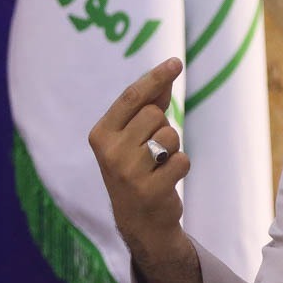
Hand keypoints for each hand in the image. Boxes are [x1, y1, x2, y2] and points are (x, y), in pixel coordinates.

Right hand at [87, 57, 189, 267]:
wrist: (139, 220)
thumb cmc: (138, 166)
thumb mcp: (135, 134)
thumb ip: (149, 103)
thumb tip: (168, 71)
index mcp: (101, 134)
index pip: (131, 97)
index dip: (155, 77)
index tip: (176, 62)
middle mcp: (109, 152)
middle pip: (153, 115)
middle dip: (162, 126)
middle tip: (153, 148)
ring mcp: (128, 173)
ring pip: (169, 135)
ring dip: (173, 147)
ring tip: (159, 164)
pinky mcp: (149, 190)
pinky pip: (181, 160)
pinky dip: (181, 166)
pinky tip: (166, 179)